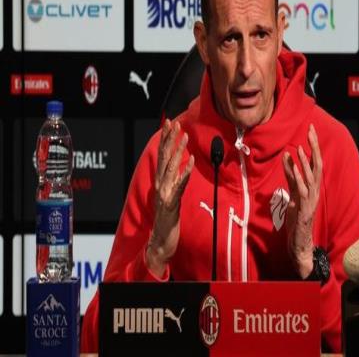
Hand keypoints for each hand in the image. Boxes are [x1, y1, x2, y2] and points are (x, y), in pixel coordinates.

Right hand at [146, 119, 193, 277]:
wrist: (160, 243)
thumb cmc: (167, 220)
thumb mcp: (172, 197)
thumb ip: (175, 181)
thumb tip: (181, 165)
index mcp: (160, 183)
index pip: (161, 156)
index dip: (165, 140)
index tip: (169, 124)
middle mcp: (160, 185)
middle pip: (163, 158)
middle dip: (169, 140)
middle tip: (175, 124)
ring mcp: (164, 194)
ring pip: (170, 168)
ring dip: (178, 151)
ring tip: (184, 136)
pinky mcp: (171, 204)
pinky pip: (179, 185)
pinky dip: (185, 172)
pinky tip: (191, 161)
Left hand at [282, 124, 322, 278]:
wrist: (300, 241)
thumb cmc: (297, 217)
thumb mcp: (292, 192)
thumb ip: (291, 175)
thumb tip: (287, 158)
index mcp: (313, 186)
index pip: (316, 161)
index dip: (313, 145)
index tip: (310, 130)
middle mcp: (315, 190)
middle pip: (318, 164)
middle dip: (314, 146)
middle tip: (311, 130)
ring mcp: (311, 198)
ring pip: (311, 176)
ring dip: (306, 161)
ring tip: (300, 146)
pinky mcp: (305, 207)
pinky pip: (302, 189)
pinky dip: (298, 176)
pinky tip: (294, 166)